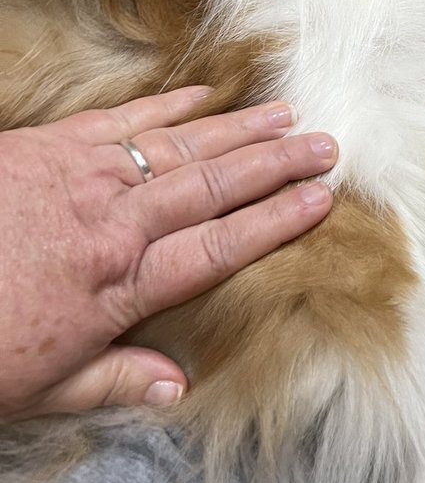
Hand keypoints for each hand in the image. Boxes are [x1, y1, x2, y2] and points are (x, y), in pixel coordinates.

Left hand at [0, 86, 335, 420]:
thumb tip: (177, 385)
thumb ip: (114, 379)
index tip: (321, 202)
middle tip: (326, 146)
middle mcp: (114, 222)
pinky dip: (168, 105)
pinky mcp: (50, 145)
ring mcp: (84, 176)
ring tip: (287, 115)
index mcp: (118, 284)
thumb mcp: (38, 387)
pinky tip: (204, 95)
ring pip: (180, 146)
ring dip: (238, 130)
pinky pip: (123, 118)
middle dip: (276, 164)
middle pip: (214, 186)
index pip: (219, 247)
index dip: (275, 223)